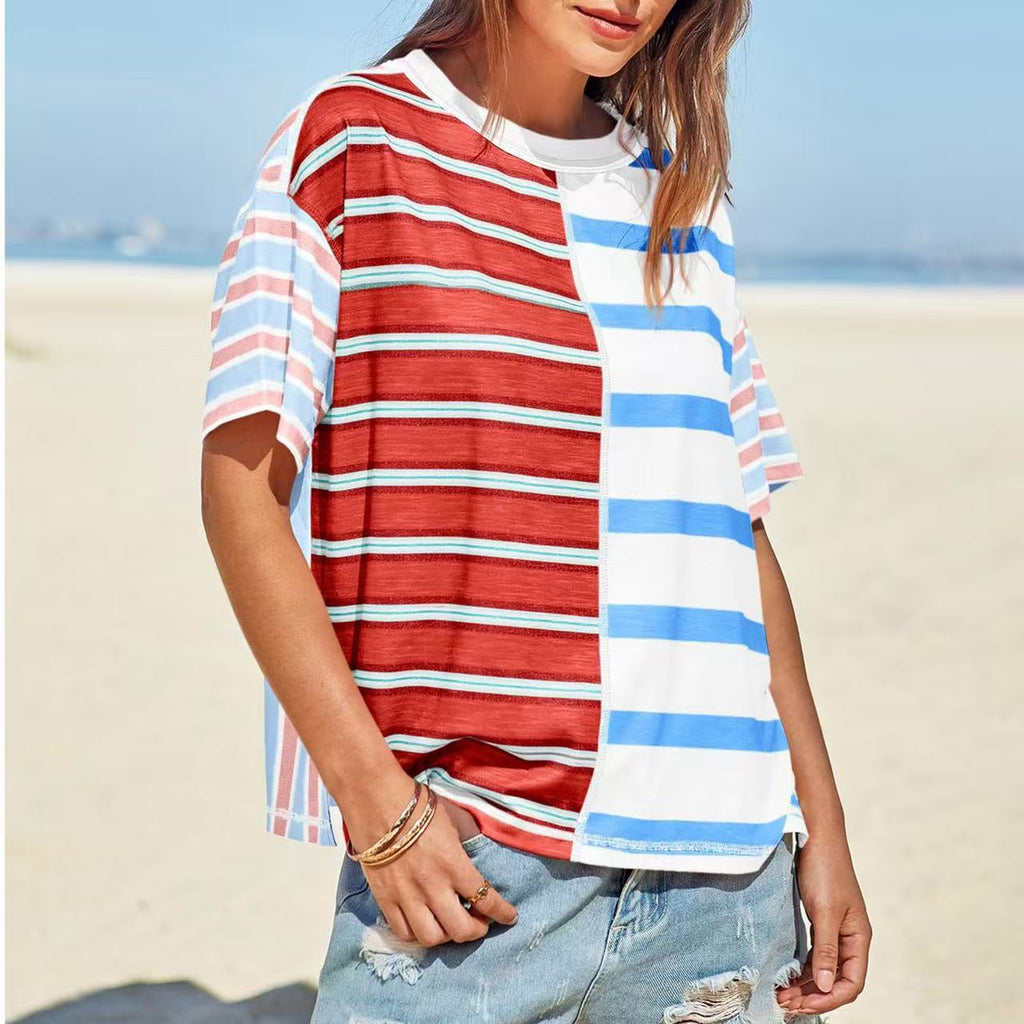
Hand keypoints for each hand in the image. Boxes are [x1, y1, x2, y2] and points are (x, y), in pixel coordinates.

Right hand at [343, 775, 518, 946]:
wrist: (377, 801)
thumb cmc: (418, 806)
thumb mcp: (454, 821)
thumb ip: (468, 844)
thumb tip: (478, 859)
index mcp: (453, 863)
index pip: (485, 899)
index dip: (502, 913)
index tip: (510, 917)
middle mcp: (431, 886)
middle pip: (461, 929)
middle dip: (477, 930)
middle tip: (480, 922)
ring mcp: (406, 896)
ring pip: (432, 938)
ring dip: (447, 936)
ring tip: (451, 923)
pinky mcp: (385, 900)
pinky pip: (404, 932)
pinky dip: (418, 934)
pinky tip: (425, 923)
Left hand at [776, 831, 871, 1015]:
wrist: (816, 836)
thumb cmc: (824, 870)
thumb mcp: (825, 911)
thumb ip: (826, 950)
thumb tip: (827, 986)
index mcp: (859, 938)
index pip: (852, 983)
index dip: (830, 998)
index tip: (802, 1004)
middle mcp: (850, 938)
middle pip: (837, 981)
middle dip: (813, 995)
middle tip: (784, 1003)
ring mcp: (835, 930)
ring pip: (824, 969)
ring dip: (806, 984)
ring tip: (781, 993)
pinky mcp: (821, 921)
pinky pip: (815, 954)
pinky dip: (802, 968)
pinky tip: (786, 974)